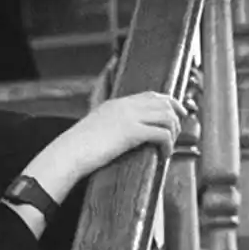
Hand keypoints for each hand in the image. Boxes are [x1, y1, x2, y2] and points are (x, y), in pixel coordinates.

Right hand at [64, 91, 185, 178]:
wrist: (69, 153)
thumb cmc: (76, 148)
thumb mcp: (95, 128)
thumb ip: (109, 126)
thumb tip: (116, 137)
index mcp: (117, 103)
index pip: (150, 95)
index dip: (168, 102)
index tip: (176, 112)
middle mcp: (126, 106)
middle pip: (163, 102)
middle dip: (177, 115)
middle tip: (179, 129)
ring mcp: (129, 117)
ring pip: (165, 116)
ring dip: (173, 132)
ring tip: (170, 145)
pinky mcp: (132, 132)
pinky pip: (160, 134)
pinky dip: (167, 144)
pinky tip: (164, 154)